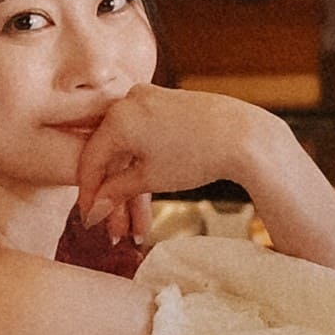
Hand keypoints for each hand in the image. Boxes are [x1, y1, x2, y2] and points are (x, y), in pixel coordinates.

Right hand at [62, 85, 270, 255]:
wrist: (245, 136)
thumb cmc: (198, 156)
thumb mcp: (150, 179)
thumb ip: (117, 191)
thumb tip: (95, 209)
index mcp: (118, 117)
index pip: (91, 159)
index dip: (89, 194)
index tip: (90, 220)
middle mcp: (129, 102)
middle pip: (112, 158)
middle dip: (116, 200)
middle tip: (117, 233)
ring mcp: (149, 101)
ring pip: (131, 151)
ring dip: (133, 190)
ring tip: (140, 228)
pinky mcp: (167, 106)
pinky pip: (146, 139)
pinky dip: (146, 167)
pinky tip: (149, 198)